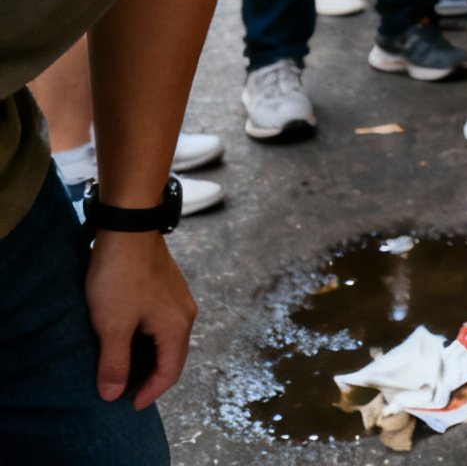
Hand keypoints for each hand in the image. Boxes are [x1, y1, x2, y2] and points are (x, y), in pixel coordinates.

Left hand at [87, 230, 194, 408]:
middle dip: (150, 377)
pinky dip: (146, 339)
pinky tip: (128, 336)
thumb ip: (115, 362)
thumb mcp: (112, 325)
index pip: (169, 372)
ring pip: (166, 339)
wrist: (128, 228)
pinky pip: (161, 323)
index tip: (127, 406)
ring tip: (123, 367)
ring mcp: (179, 298)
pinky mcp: (168, 286)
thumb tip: (113, 394)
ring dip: (147, 357)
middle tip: (124, 391)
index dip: (149, 393)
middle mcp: (186, 314)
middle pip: (172, 356)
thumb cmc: (121, 278)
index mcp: (177, 327)